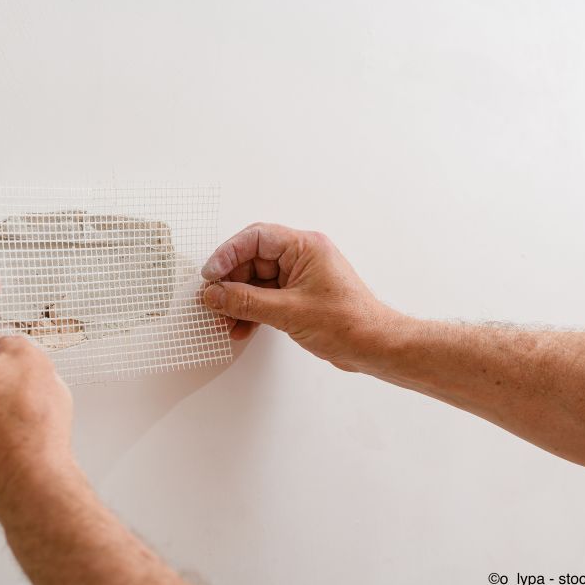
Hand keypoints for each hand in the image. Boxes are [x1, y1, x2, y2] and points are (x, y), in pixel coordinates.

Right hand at [202, 223, 404, 372]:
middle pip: (252, 259)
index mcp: (305, 247)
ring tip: (224, 319)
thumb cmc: (349, 323)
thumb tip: (215, 294)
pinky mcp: (299, 296)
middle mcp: (302, 257)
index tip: (211, 274)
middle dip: (231, 282)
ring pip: (257, 281)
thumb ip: (246, 302)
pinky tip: (241, 327)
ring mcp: (301, 277)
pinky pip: (267, 297)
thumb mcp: (289, 312)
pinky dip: (252, 311)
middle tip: (213, 300)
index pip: (256, 238)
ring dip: (238, 300)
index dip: (228, 254)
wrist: (374, 346)